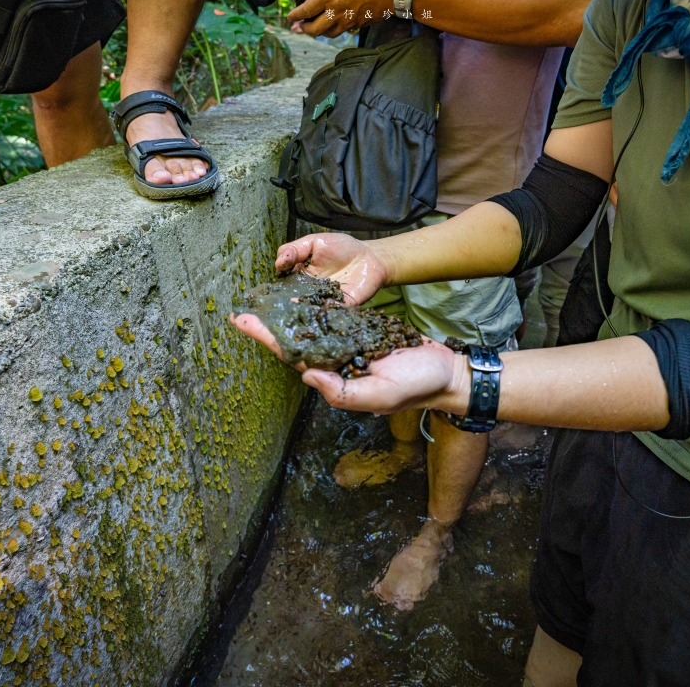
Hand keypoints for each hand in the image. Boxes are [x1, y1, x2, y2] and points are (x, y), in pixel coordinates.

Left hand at [230, 309, 467, 414]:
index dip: (267, 338)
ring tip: (265, 296)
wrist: (446, 373)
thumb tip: (306, 374)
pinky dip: (315, 308)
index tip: (243, 322)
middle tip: (243, 306)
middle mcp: (337, 362)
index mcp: (335, 378)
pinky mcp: (363, 332)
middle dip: (269, 324)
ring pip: (312, 328)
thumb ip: (343, 390)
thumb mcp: (380, 394)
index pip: (293, 356)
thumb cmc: (416, 386)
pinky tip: (300, 296)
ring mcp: (349, 346)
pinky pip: (334, 319)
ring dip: (289, 314)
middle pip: (296, 340)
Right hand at [275, 232, 389, 305]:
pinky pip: (331, 311)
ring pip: (311, 310)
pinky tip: (317, 310)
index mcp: (300, 279)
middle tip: (276, 308)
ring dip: (303, 311)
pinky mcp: (342, 307)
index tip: (265, 295)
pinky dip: (324, 312)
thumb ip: (294, 250)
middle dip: (285, 307)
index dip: (274, 292)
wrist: (370, 257)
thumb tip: (277, 263)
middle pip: (294, 303)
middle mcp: (310, 294)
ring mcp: (326, 302)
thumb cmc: (341, 248)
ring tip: (293, 309)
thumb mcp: (314, 242)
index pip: (283, 288)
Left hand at [285, 0, 394, 37]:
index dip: (295, 16)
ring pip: (329, 34)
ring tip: (316, 28)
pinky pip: (344, 31)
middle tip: (300, 27)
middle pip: (314, 30)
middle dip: (304, 29)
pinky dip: (336, 30)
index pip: (306, 10)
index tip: (291, 17)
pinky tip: (336, 25)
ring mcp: (348, 21)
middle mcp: (336, 12)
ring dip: (320, 32)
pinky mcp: (359, 24)